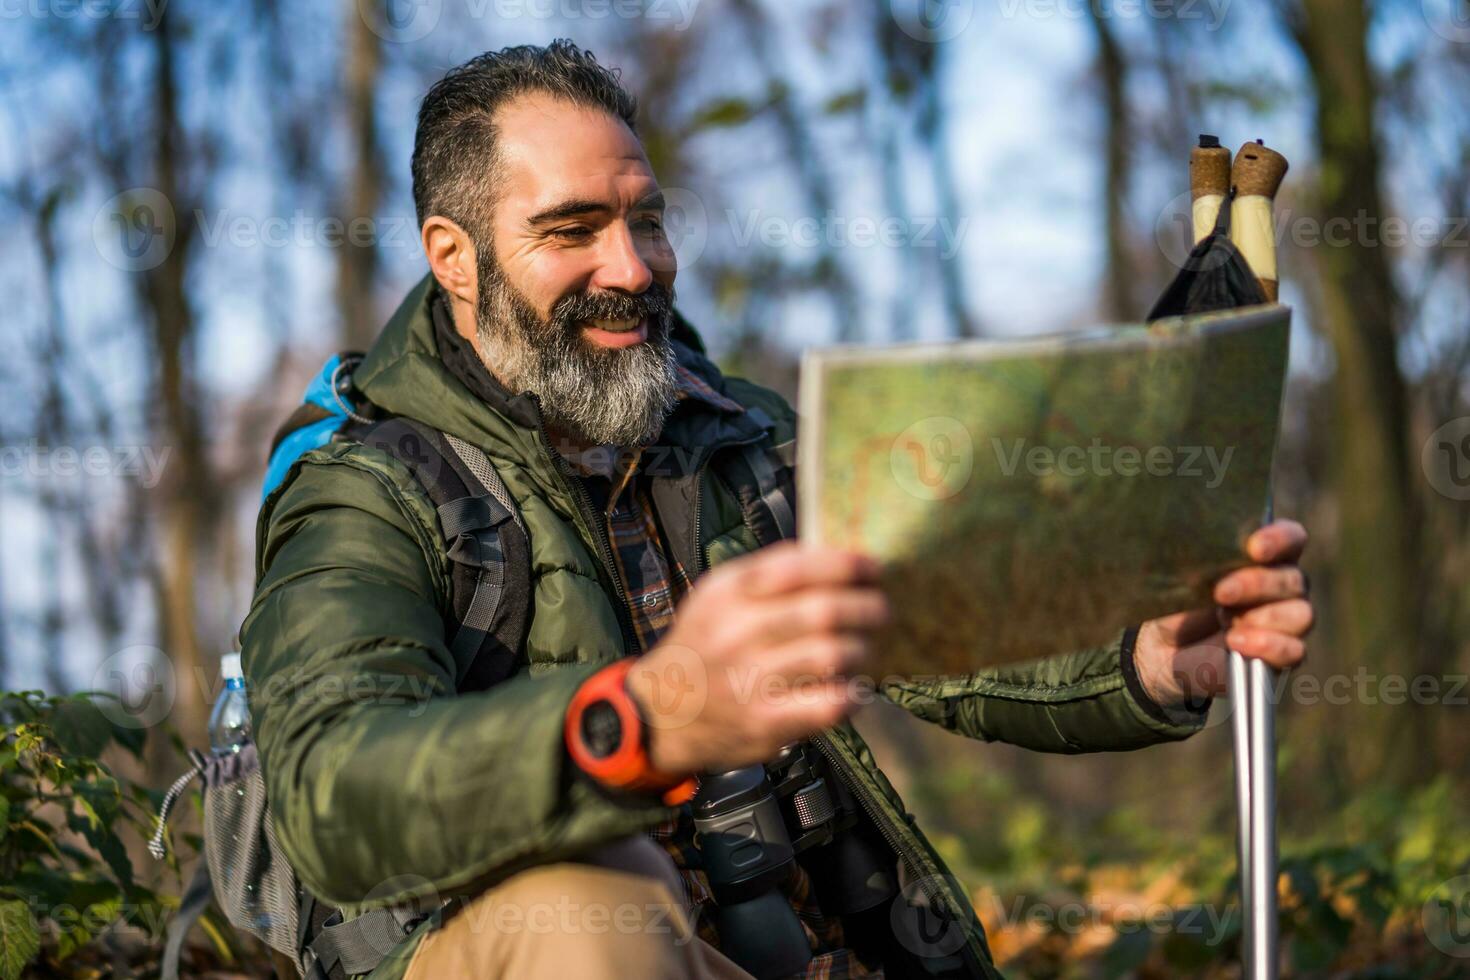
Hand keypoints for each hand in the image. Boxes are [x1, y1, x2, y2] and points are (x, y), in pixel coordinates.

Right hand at [626, 541, 886, 774]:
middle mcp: (737, 632)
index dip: (846, 565)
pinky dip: (852, 694)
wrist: (659, 711)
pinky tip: (856, 689)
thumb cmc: (703, 644)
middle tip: (883, 611)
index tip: (873, 568)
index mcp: (729, 593)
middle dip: (868, 608)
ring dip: (863, 650)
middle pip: (823, 611)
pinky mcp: (763, 721)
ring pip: (831, 655)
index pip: (798, 567)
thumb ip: (767, 572)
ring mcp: (750, 679)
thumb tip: (833, 555)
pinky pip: (827, 704)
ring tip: (867, 649)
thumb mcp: (716, 595)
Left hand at [1134, 520, 1312, 706]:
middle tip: (1221, 593)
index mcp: (1266, 557)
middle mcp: (1284, 587)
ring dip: (1264, 616)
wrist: (1166, 649)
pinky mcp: (1283, 655)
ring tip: (1225, 622)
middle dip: (1257, 583)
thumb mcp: (1181, 579)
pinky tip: (1236, 642)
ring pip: (1301, 613)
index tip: (1255, 547)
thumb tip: (1210, 553)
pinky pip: (1294, 650)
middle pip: (1294, 578)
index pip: (1292, 538)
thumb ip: (1202, 562)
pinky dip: (1267, 645)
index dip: (1280, 539)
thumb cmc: (1178, 602)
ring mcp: (1288, 622)